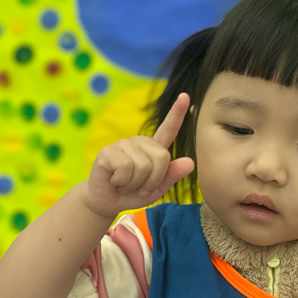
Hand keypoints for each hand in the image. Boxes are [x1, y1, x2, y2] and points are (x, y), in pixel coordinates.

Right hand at [80, 93, 195, 218]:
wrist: (107, 202)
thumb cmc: (133, 193)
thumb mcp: (157, 189)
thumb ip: (172, 176)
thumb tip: (190, 162)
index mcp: (154, 149)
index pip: (168, 128)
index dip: (177, 113)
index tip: (186, 96)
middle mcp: (139, 142)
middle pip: (162, 157)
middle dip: (153, 180)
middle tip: (139, 187)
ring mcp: (123, 144)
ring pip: (143, 166)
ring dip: (136, 183)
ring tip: (125, 183)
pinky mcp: (108, 151)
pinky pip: (125, 168)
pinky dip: (122, 182)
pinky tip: (115, 180)